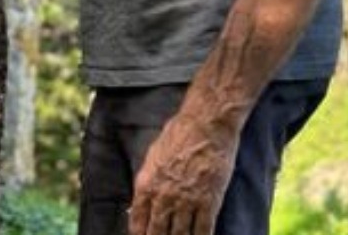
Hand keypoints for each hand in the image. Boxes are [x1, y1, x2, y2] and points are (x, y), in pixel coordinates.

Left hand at [128, 113, 237, 234]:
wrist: (206, 124)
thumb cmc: (179, 134)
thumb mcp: (153, 157)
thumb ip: (148, 182)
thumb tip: (140, 204)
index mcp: (146, 185)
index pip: (138, 223)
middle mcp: (164, 197)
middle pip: (158, 234)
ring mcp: (187, 201)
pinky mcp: (209, 201)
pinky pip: (203, 230)